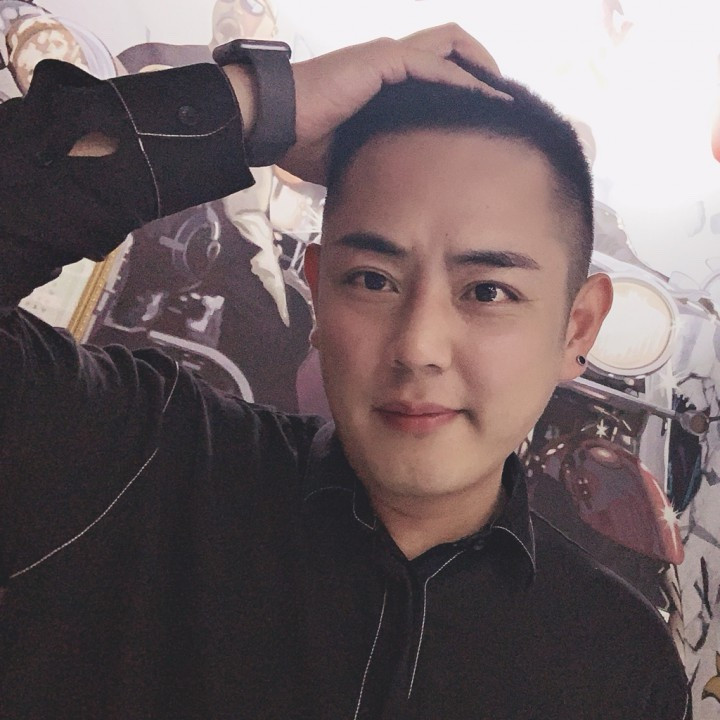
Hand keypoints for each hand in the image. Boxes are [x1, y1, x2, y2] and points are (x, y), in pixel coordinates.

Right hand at [278, 23, 508, 184]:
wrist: (274, 124)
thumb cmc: (304, 141)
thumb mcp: (353, 152)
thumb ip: (378, 155)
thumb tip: (395, 186)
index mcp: (382, 80)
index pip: (434, 68)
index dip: (463, 85)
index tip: (482, 116)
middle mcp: (389, 61)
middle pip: (451, 47)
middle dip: (482, 68)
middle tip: (501, 102)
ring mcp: (386, 57)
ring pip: (450, 47)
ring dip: (481, 68)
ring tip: (502, 98)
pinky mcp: (382, 61)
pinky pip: (434, 66)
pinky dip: (462, 82)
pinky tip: (482, 101)